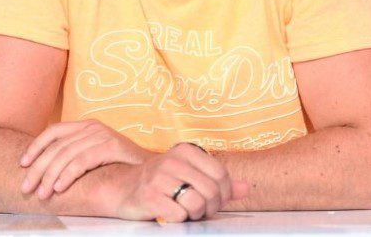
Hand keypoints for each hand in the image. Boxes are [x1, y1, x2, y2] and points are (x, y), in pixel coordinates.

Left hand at [19, 120, 151, 198]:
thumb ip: (74, 155)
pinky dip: (68, 175)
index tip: (22, 164)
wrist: (151, 170)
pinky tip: (59, 188)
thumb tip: (44, 169)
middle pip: (56, 146)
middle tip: (26, 188)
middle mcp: (93, 126)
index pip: (53, 131)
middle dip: (38, 168)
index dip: (35, 147)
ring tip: (41, 194)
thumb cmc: (120, 166)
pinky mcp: (111, 146)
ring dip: (50, 176)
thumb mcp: (94, 155)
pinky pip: (82, 161)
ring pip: (66, 155)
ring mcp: (102, 135)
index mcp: (86, 125)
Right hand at [113, 142, 248, 221]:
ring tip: (186, 211)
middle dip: (211, 207)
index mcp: (186, 151)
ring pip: (196, 203)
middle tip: (201, 210)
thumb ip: (220, 182)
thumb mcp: (191, 176)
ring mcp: (159, 177)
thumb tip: (246, 189)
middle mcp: (173, 160)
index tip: (216, 201)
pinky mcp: (148, 195)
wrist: (124, 187)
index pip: (221, 174)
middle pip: (211, 191)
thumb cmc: (163, 183)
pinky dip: (178, 219)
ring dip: (195, 214)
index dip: (225, 194)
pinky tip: (170, 212)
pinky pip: (178, 214)